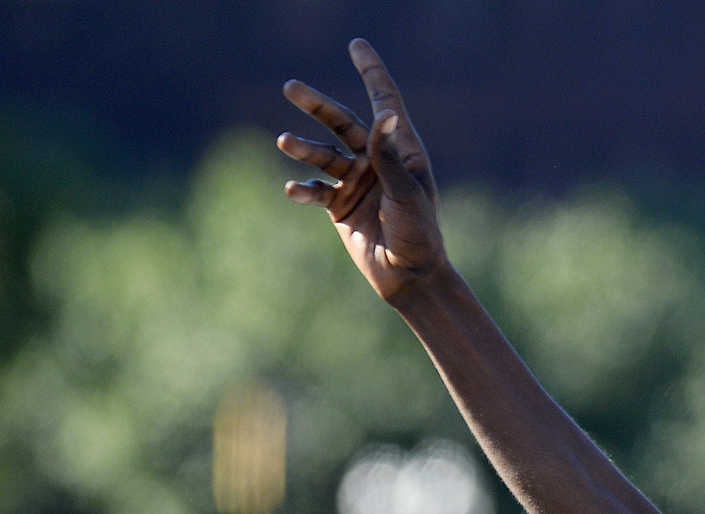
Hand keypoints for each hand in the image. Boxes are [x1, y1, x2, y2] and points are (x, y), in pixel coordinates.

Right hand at [278, 40, 445, 301]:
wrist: (409, 277)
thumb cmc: (419, 235)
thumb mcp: (406, 193)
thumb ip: (389, 155)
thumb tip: (384, 114)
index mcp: (402, 151)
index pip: (385, 102)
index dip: (372, 73)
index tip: (357, 44)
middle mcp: (377, 161)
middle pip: (341, 123)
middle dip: (317, 105)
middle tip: (292, 87)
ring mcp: (356, 181)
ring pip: (322, 155)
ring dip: (303, 148)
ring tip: (284, 141)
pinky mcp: (339, 205)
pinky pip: (314, 189)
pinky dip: (302, 188)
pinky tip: (294, 190)